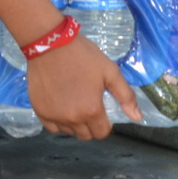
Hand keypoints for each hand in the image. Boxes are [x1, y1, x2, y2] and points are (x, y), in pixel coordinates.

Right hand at [25, 34, 140, 139]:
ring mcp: (55, 117)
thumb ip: (125, 96)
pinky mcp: (40, 111)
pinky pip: (52, 127)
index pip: (102, 133)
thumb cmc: (82, 55)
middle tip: (88, 104)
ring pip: (69, 132)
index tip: (101, 108)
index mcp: (92, 110)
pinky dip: (58, 122)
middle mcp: (73, 119)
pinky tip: (60, 106)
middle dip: (91, 124)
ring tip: (74, 102)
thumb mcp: (109, 71)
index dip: (105, 123)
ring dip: (74, 123)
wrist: (50, 43)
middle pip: (86, 135)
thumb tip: (138, 117)